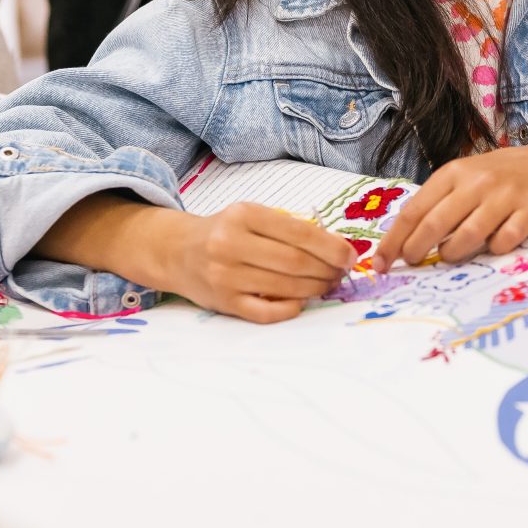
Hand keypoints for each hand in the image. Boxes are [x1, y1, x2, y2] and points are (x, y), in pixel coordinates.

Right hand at [167, 203, 356, 324]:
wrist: (178, 252)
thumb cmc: (225, 232)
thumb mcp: (252, 216)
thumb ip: (289, 228)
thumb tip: (337, 247)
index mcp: (242, 215)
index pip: (298, 232)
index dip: (331, 246)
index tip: (349, 256)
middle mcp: (230, 244)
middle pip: (294, 262)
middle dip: (327, 270)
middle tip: (341, 274)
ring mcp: (225, 276)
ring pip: (284, 287)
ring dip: (315, 288)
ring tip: (327, 285)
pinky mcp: (224, 302)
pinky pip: (266, 312)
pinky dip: (290, 308)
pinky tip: (302, 301)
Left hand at [371, 146, 527, 270]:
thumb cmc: (498, 179)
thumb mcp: (465, 179)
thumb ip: (438, 204)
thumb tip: (402, 242)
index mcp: (454, 173)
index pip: (414, 210)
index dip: (394, 240)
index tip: (381, 263)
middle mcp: (477, 182)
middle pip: (435, 224)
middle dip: (416, 250)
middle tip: (411, 264)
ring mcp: (505, 196)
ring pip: (467, 235)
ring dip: (453, 254)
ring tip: (450, 255)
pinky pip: (504, 241)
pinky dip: (494, 251)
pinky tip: (493, 247)